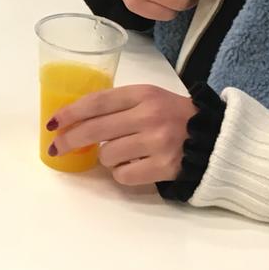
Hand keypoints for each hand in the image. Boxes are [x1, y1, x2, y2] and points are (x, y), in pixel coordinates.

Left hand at [47, 85, 195, 186]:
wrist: (215, 137)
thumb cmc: (175, 117)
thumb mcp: (150, 98)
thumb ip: (119, 106)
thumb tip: (76, 122)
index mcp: (144, 94)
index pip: (97, 101)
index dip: (70, 113)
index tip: (53, 122)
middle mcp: (149, 116)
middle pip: (94, 130)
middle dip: (69, 140)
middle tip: (57, 148)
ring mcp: (156, 142)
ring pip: (107, 155)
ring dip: (106, 158)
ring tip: (123, 153)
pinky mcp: (163, 167)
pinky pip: (123, 175)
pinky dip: (123, 173)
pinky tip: (135, 166)